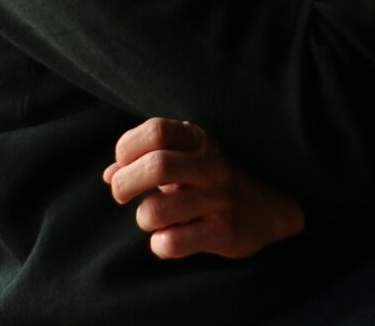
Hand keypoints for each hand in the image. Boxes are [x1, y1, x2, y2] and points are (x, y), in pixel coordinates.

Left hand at [103, 117, 302, 260]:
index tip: (125, 164)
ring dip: (144, 218)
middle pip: (157, 165)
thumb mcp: (184, 159)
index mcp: (199, 141)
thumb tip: (109, 174)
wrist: (265, 210)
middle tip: (122, 195)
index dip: (128, 148)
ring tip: (152, 218)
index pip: (156, 131)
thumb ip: (144, 161)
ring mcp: (219, 199)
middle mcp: (211, 165)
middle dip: (125, 184)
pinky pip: (173, 243)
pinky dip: (160, 244)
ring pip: (157, 210)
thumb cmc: (209, 182)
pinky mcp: (222, 232)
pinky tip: (168, 238)